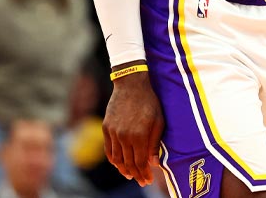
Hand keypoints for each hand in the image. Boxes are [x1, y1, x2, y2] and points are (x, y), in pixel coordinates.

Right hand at [103, 69, 163, 185]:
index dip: (143, 173)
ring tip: (129, 175)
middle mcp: (124, 136)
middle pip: (128, 163)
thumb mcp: (158, 121)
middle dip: (135, 174)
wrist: (131, 85)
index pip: (140, 162)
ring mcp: (113, 133)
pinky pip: (108, 149)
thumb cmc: (149, 102)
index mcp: (139, 136)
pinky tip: (118, 164)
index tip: (147, 180)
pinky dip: (113, 159)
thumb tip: (153, 162)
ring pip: (117, 158)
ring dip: (123, 169)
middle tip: (141, 181)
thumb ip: (155, 143)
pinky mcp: (106, 128)